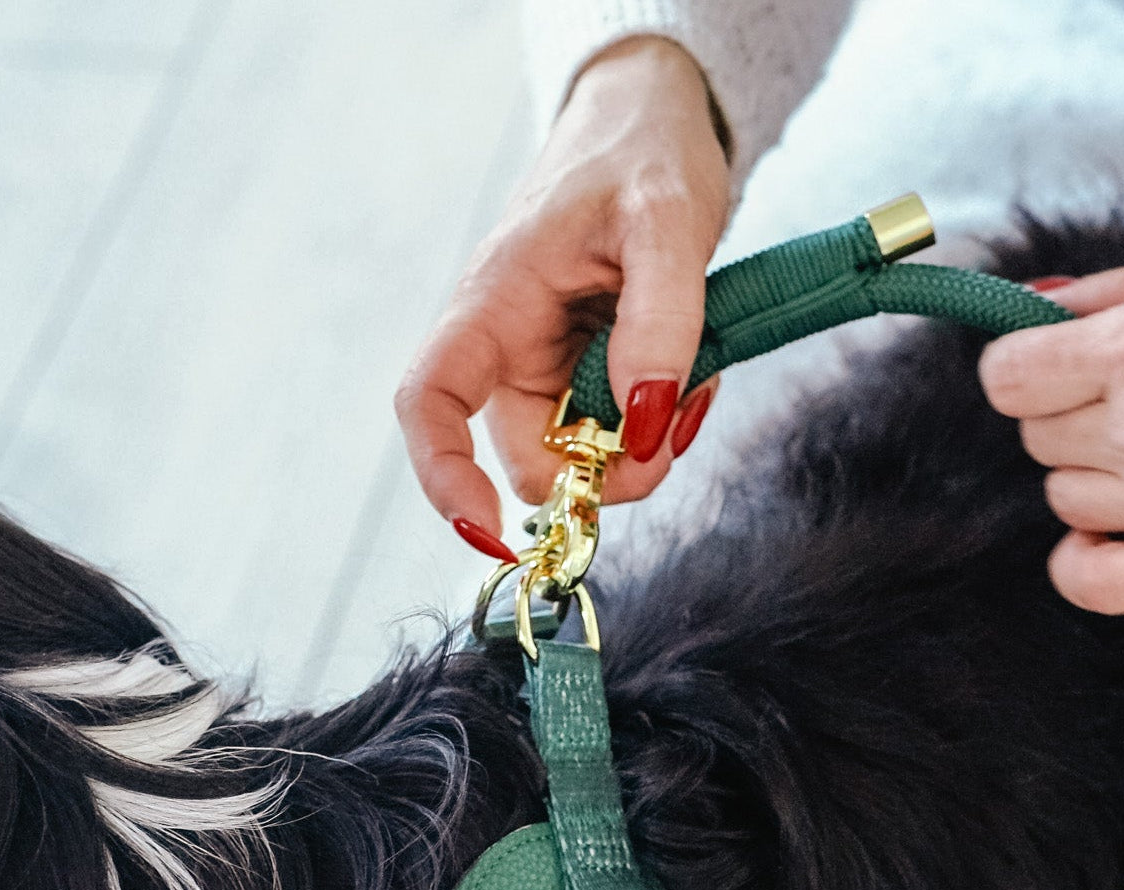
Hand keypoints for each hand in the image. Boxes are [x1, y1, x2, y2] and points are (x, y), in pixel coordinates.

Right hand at [395, 36, 729, 546]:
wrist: (655, 124)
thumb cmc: (641, 151)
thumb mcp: (665, 219)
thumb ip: (660, 322)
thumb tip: (641, 425)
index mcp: (493, 305)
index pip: (428, 402)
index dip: (443, 477)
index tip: (492, 530)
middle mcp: (512, 350)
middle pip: (534, 461)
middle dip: (606, 473)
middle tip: (671, 433)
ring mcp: (554, 368)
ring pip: (587, 456)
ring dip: (648, 444)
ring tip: (695, 376)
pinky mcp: (594, 376)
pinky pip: (624, 431)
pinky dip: (664, 422)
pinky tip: (694, 373)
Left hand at [978, 250, 1123, 612]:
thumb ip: (1109, 293)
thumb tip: (1025, 308)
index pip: (1007, 378)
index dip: (1020, 370)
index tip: (1046, 370)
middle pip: (1036, 436)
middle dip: (1073, 415)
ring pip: (1062, 496)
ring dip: (1095, 477)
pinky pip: (1086, 581)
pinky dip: (1084, 559)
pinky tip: (1116, 530)